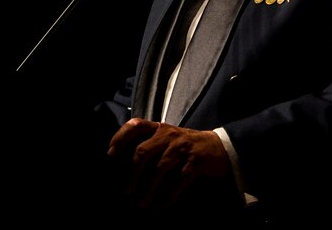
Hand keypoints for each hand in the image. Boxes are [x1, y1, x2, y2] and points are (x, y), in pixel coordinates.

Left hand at [107, 118, 235, 211]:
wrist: (221, 147)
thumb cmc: (187, 146)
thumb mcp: (168, 138)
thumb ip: (150, 143)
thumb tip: (124, 164)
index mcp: (160, 128)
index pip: (136, 125)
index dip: (120, 138)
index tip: (110, 155)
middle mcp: (169, 135)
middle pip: (143, 152)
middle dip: (132, 175)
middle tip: (126, 192)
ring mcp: (183, 148)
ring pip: (160, 169)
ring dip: (149, 189)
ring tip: (142, 204)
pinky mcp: (196, 162)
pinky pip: (180, 181)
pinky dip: (170, 195)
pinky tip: (164, 205)